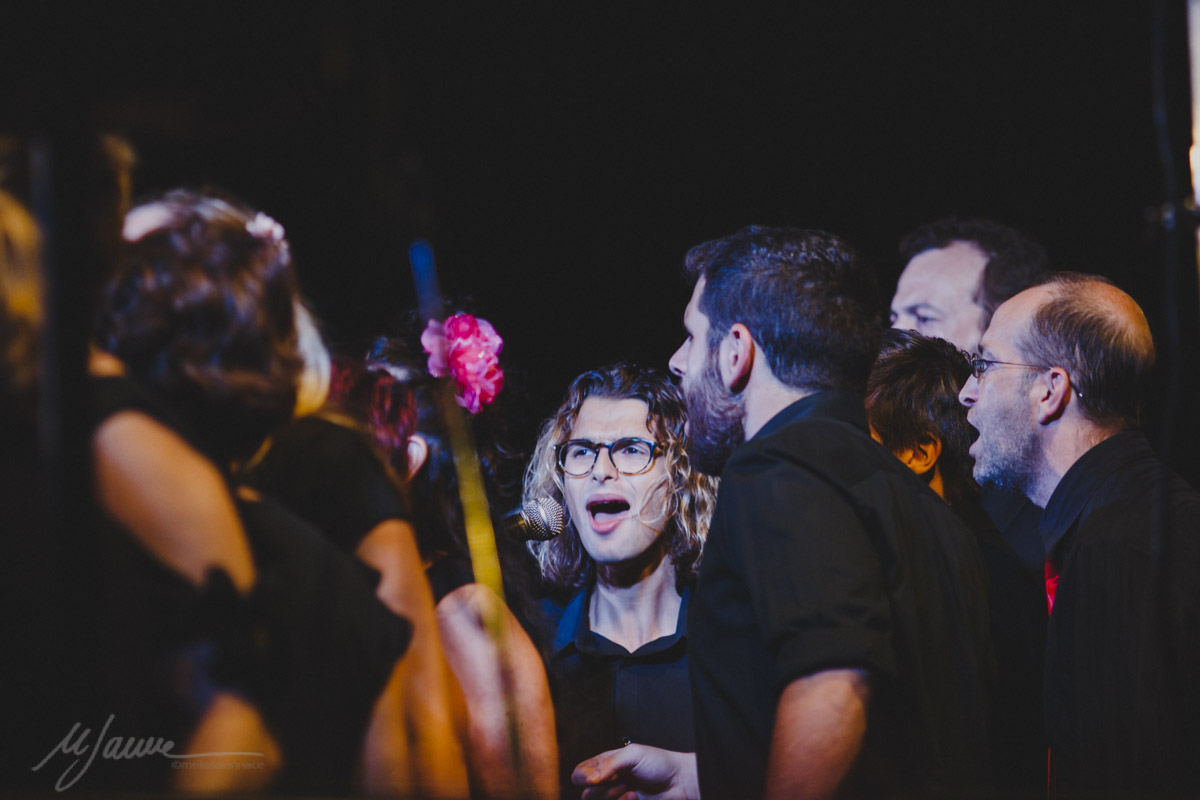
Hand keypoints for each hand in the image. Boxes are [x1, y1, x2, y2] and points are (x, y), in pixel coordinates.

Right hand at [572, 745, 698, 799]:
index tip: (592, 779)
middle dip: (599, 789)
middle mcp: (609, 779)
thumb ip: (608, 764)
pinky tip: (634, 796)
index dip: (582, 777)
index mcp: (607, 762)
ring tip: (628, 789)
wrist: (679, 782)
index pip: (582, 771)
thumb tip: (588, 777)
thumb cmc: (659, 762)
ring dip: (611, 797)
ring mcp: (617, 794)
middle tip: (617, 781)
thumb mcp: (633, 755)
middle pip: (587, 791)